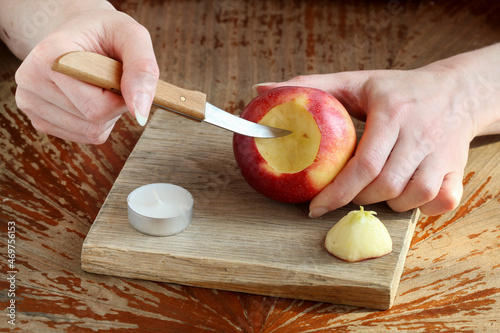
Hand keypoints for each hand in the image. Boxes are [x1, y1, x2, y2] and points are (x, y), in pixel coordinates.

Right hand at [12, 6, 158, 143]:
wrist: (81, 33)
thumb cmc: (107, 33)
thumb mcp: (132, 36)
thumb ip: (142, 70)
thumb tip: (140, 115)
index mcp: (48, 56)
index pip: (95, 106)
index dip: (121, 95)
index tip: (119, 71)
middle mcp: (29, 81)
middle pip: (93, 121)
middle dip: (115, 103)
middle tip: (109, 76)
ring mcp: (29, 103)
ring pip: (90, 132)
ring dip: (108, 113)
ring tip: (99, 84)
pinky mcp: (38, 119)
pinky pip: (85, 136)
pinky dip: (98, 121)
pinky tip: (90, 96)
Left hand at [254, 46, 499, 216]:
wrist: (455, 91)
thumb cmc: (398, 89)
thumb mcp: (355, 81)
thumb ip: (311, 86)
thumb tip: (260, 90)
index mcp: (393, 112)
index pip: (365, 164)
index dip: (338, 192)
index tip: (315, 207)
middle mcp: (421, 134)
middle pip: (388, 185)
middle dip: (358, 198)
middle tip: (341, 197)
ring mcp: (444, 154)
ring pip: (416, 196)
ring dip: (389, 204)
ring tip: (372, 193)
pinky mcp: (458, 167)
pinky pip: (445, 201)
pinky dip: (423, 208)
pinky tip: (406, 198)